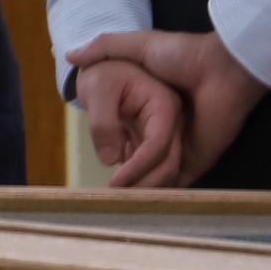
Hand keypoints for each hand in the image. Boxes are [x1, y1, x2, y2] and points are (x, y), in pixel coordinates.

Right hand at [62, 29, 269, 186]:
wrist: (224, 67)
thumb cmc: (183, 55)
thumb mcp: (139, 44)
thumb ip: (105, 47)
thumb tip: (70, 55)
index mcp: (151, 109)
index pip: (125, 136)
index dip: (110, 149)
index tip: (101, 160)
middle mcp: (166, 130)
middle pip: (138, 161)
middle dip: (123, 177)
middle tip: (108, 190)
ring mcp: (182, 146)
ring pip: (155, 176)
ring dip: (138, 187)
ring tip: (119, 196)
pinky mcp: (198, 158)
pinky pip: (177, 183)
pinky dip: (161, 192)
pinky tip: (142, 198)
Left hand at [74, 54, 189, 189]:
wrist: (105, 67)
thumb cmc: (103, 73)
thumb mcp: (98, 89)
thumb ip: (103, 123)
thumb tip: (110, 159)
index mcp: (164, 104)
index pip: (159, 143)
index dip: (140, 167)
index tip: (115, 184)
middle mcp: (172, 121)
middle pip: (169, 162)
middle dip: (146, 185)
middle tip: (118, 202)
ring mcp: (165, 133)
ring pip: (164, 169)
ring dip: (144, 187)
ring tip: (119, 201)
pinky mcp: (153, 142)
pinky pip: (152, 167)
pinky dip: (140, 181)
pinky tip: (123, 193)